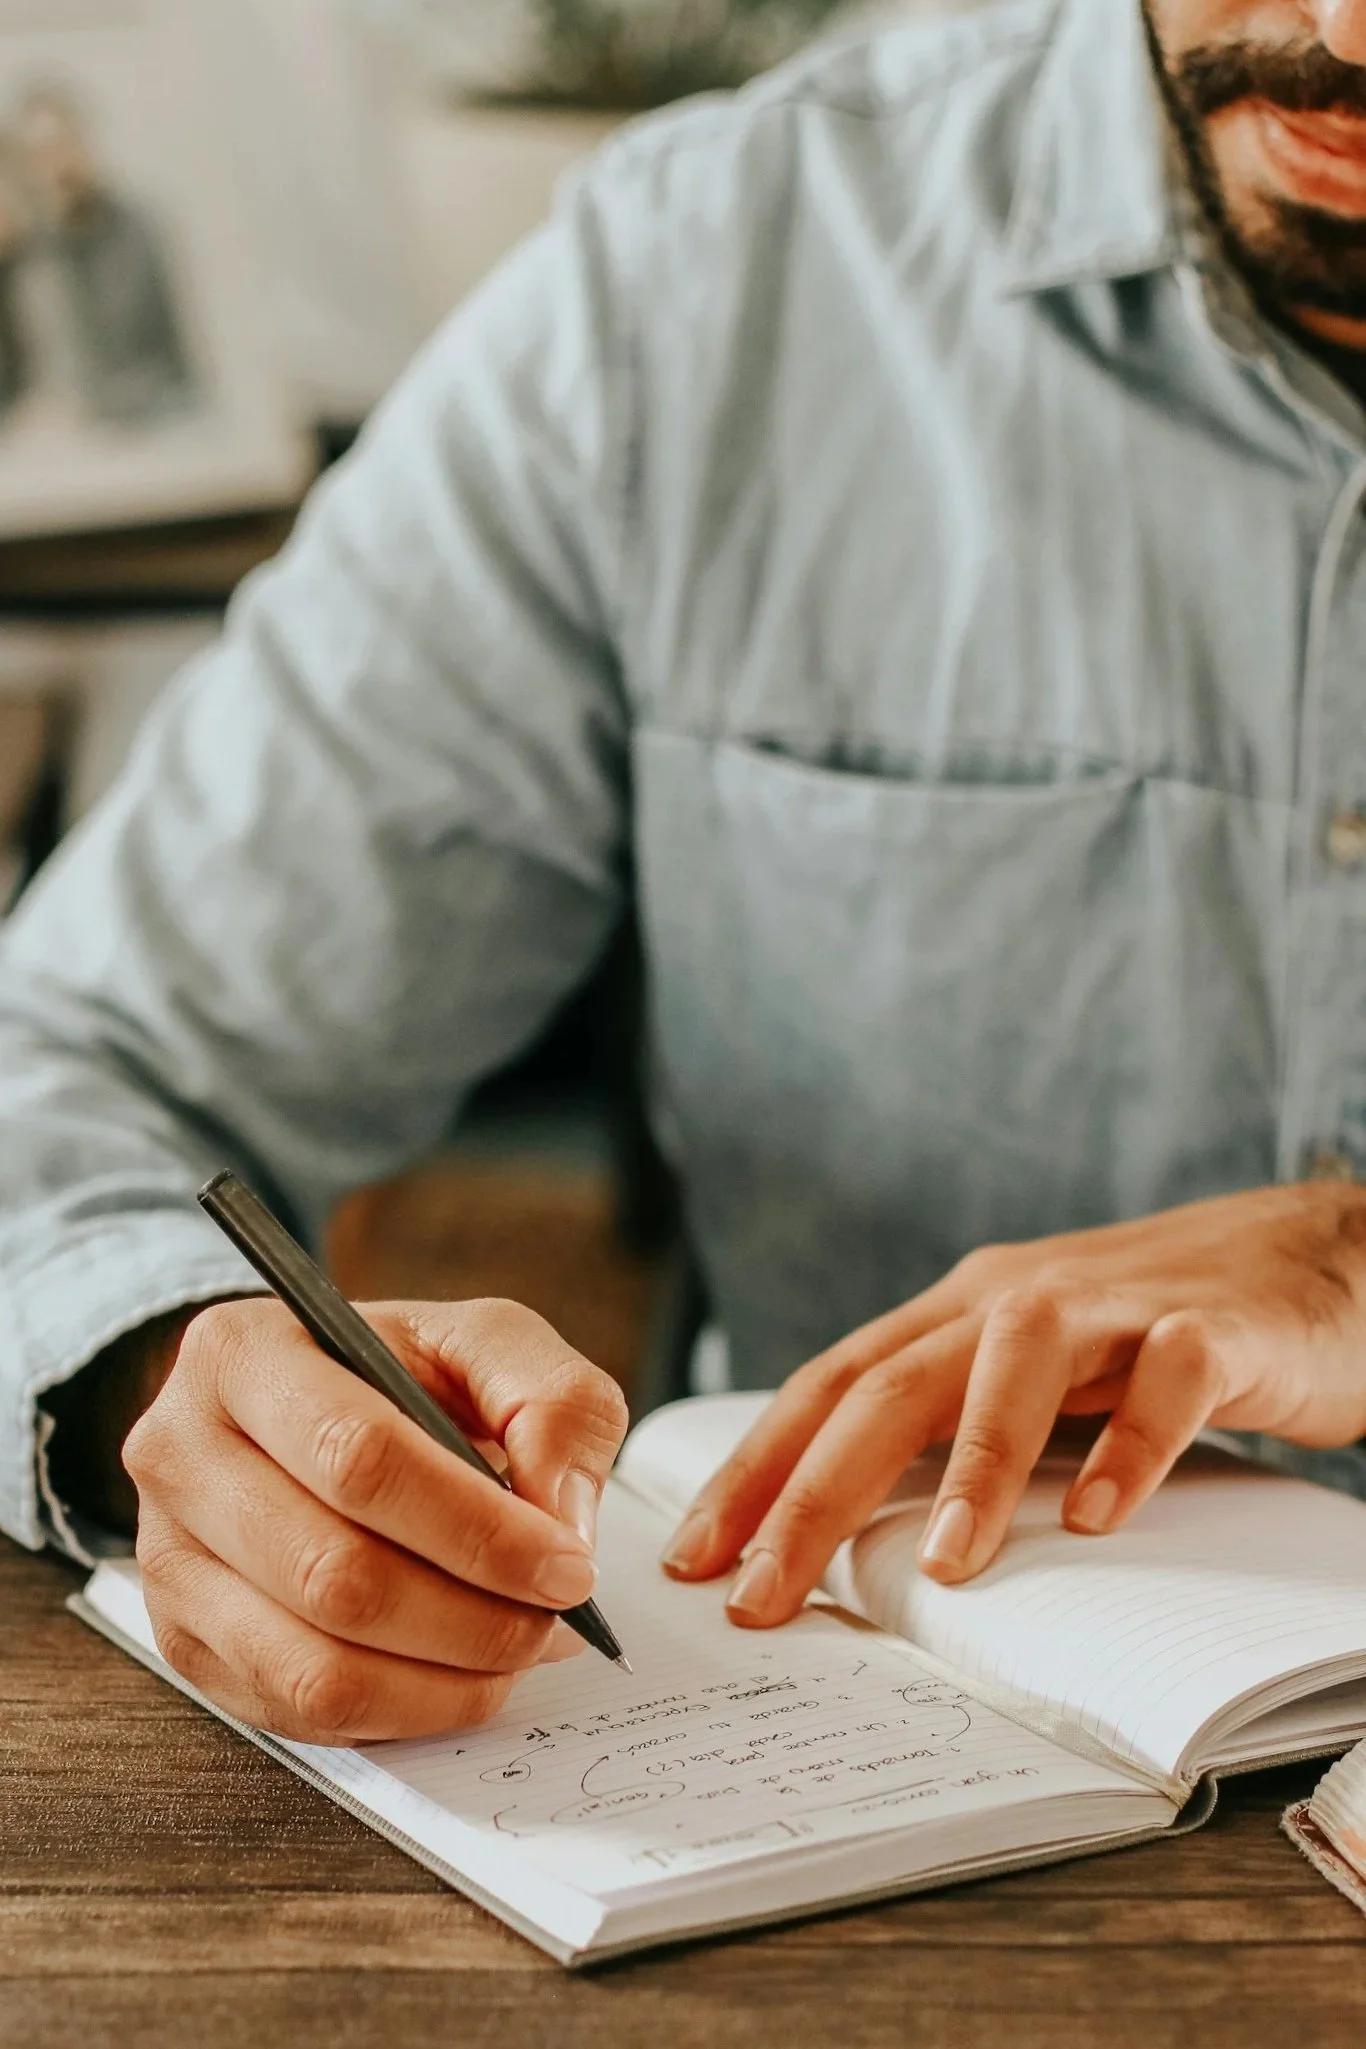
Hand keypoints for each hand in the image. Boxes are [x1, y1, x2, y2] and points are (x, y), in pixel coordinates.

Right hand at [123, 1296, 627, 1740]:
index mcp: (243, 1354)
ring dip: (445, 1679)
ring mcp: (165, 1561)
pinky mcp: (183, 1644)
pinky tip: (458, 1673)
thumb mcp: (488, 1343)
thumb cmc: (400, 1374)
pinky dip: (404, 1712)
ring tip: (518, 1648)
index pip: (358, 1458)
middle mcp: (179, 1455)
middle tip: (556, 1620)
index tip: (567, 1565)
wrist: (310, 1410)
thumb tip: (561, 1519)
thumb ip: (552, 1402)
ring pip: (314, 1666)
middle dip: (472, 1616)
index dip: (477, 1529)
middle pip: (332, 1575)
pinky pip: (301, 1715)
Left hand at [663, 1183, 1365, 1624]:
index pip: (830, 1386)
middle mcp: (1013, 1298)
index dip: (755, 1467)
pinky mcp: (1209, 1330)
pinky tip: (1098, 1518)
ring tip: (943, 1567)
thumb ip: (951, 1428)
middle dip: (813, 1492)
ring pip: (1013, 1366)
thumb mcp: (1027, 1374)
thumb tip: (848, 1534)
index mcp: (957, 1314)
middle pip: (891, 1386)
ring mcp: (1111, 1309)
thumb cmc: (1148, 1333)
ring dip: (973, 1465)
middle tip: (761, 1594)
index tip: (695, 1558)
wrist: (1308, 1256)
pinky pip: (1163, 1385)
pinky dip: (1128, 1447)